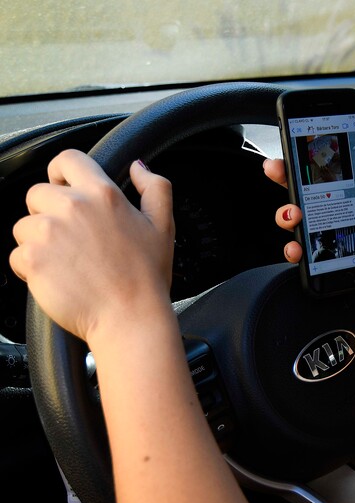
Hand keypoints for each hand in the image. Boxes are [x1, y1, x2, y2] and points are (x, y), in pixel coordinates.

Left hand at [10, 150, 174, 344]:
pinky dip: (32, 268)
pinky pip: (18, 255)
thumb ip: (155, 188)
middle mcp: (72, 207)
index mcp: (103, 194)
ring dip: (38, 241)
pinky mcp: (31, 258)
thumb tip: (137, 167)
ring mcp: (48, 232)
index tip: (64, 187)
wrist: (130, 318)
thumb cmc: (147, 277)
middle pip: (38, 193)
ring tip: (68, 262)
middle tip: (72, 239)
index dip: (62, 173)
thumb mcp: (163, 226)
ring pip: (24, 225)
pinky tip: (59, 277)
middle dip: (48, 212)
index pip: (67, 159)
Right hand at [266, 130, 354, 295]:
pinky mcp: (328, 255)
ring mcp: (329, 232)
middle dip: (282, 177)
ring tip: (295, 214)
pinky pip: (303, 252)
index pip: (320, 169)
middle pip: (298, 189)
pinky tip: (299, 246)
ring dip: (285, 214)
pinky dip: (294, 249)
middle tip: (277, 170)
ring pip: (294, 220)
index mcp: (350, 188)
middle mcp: (334, 208)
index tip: (290, 144)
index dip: (301, 156)